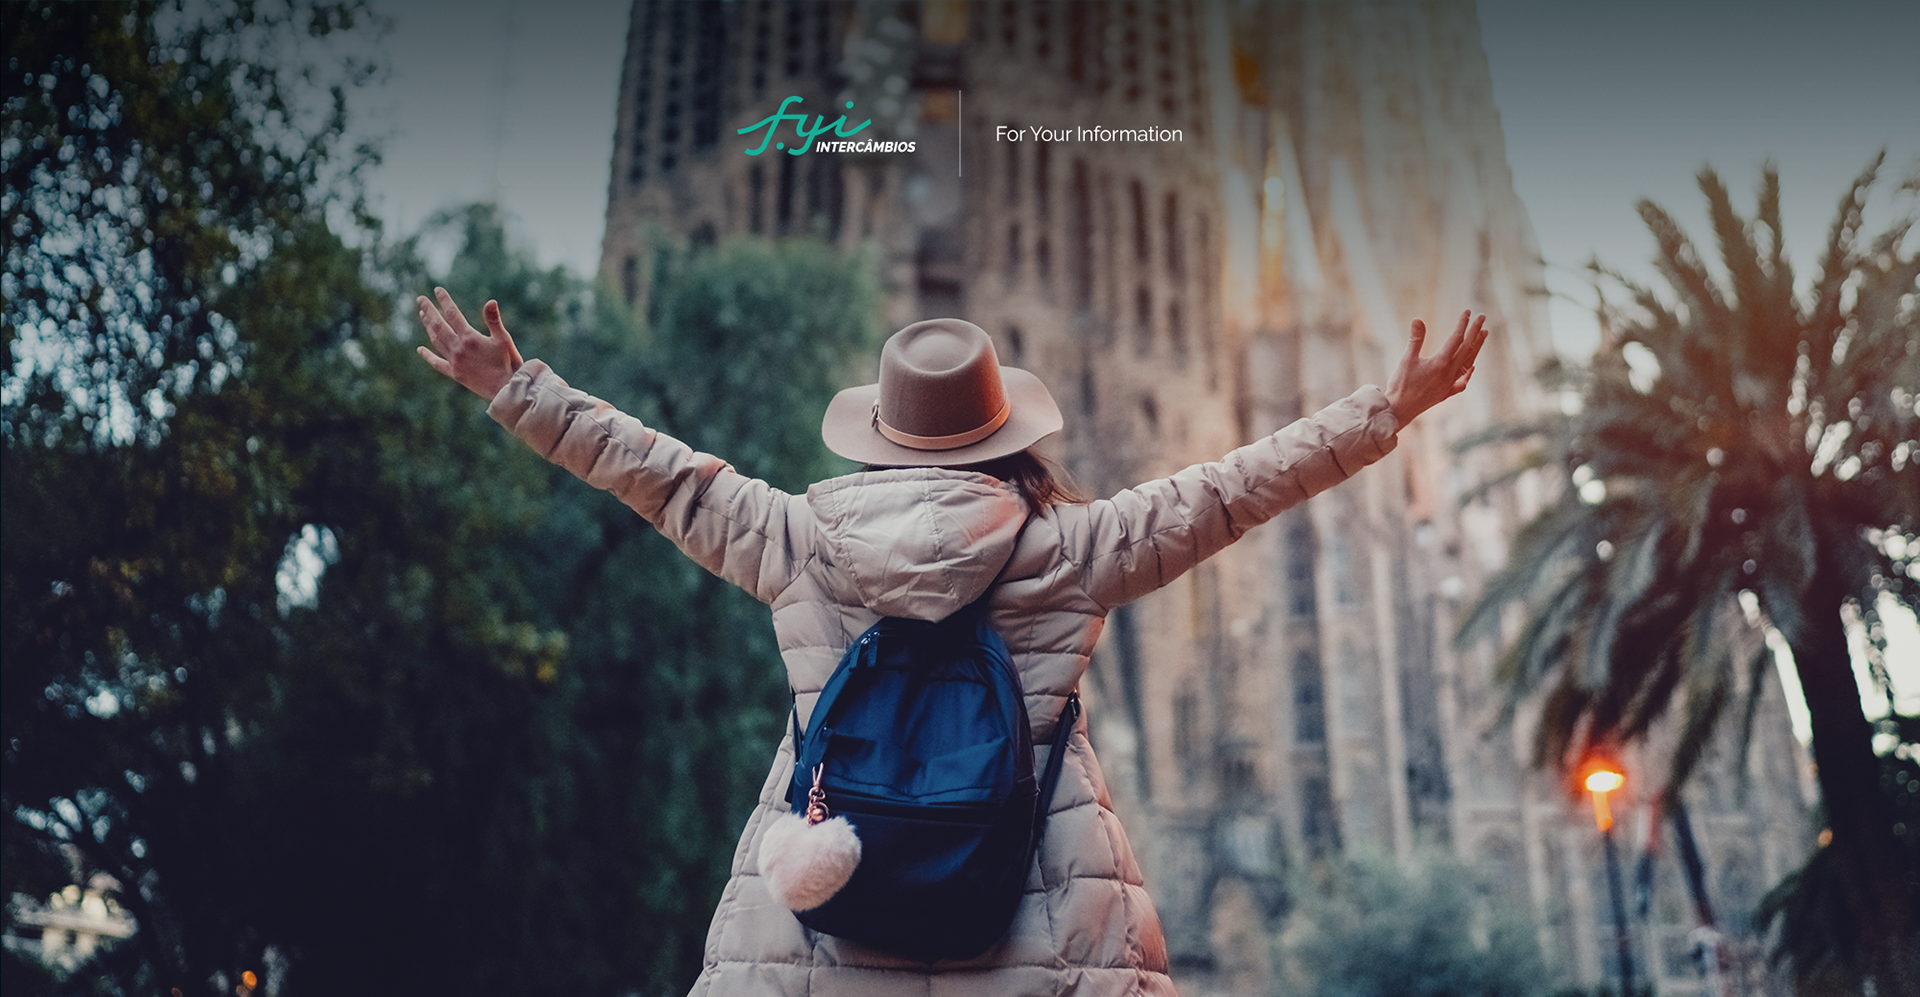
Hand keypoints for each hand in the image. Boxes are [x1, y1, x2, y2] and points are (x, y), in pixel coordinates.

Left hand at [415, 287, 523, 399]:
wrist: (506, 389)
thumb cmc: (509, 363)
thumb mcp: (503, 339)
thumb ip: (494, 320)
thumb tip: (490, 301)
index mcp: (470, 338)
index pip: (452, 314)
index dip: (444, 300)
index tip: (437, 290)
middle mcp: (458, 348)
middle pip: (438, 325)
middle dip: (429, 310)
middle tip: (420, 299)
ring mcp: (454, 361)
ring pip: (436, 341)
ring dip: (428, 327)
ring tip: (423, 315)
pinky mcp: (454, 373)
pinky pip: (437, 363)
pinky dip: (428, 356)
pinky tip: (420, 349)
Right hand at [1385, 310, 1487, 424]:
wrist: (1400, 410)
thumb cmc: (1401, 384)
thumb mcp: (1406, 359)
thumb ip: (1415, 339)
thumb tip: (1418, 319)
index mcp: (1441, 363)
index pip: (1456, 338)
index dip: (1462, 324)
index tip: (1467, 311)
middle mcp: (1449, 373)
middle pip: (1467, 348)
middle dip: (1475, 331)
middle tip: (1482, 317)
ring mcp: (1449, 384)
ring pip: (1468, 362)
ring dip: (1476, 347)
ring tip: (1483, 334)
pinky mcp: (1446, 392)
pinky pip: (1463, 381)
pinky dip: (1469, 372)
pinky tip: (1472, 367)